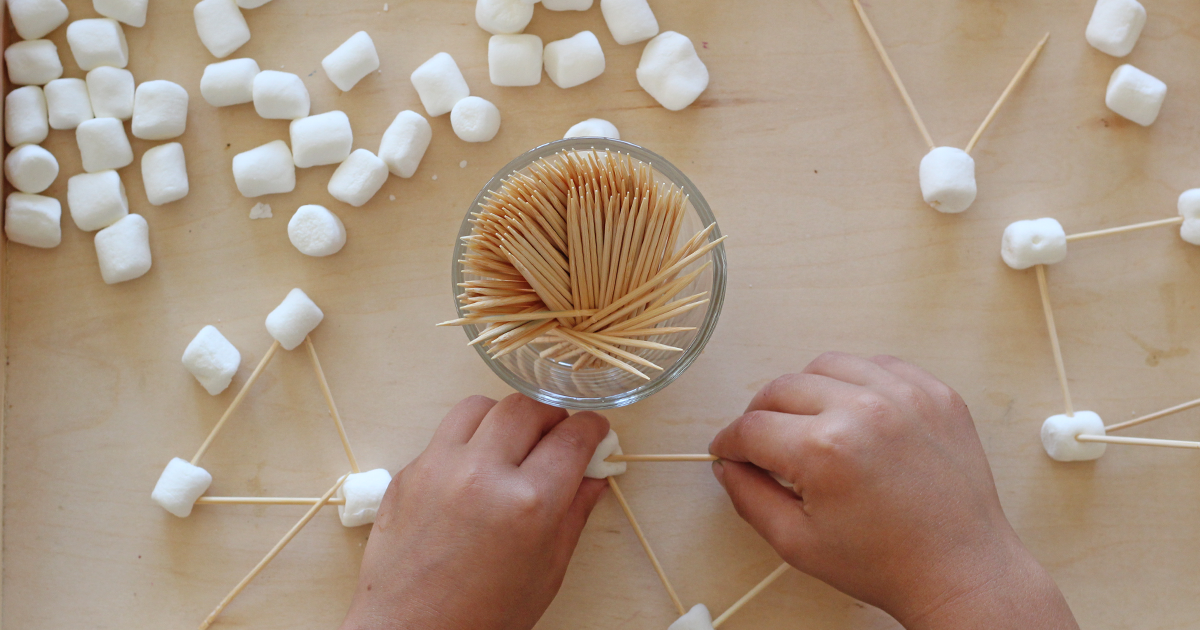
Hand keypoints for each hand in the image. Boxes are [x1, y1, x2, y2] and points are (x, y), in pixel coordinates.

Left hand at [339, 394, 609, 629]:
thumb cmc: (480, 615)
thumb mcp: (546, 571)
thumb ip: (574, 514)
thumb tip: (593, 477)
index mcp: (528, 503)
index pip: (572, 438)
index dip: (593, 429)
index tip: (596, 431)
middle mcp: (482, 474)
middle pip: (526, 408)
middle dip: (551, 416)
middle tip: (557, 436)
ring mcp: (439, 468)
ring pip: (480, 407)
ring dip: (505, 418)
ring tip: (512, 444)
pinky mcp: (409, 473)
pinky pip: (445, 434)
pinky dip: (469, 441)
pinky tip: (476, 469)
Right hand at [710, 353, 1077, 629]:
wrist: (961, 571)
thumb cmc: (885, 564)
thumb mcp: (797, 543)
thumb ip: (749, 497)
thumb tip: (727, 465)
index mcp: (824, 450)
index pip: (751, 428)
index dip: (729, 442)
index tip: (727, 451)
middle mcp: (863, 410)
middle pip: (781, 388)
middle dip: (760, 415)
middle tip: (762, 442)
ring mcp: (905, 396)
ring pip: (826, 365)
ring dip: (806, 390)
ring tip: (808, 422)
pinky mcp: (936, 393)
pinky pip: (878, 365)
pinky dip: (857, 382)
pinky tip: (854, 413)